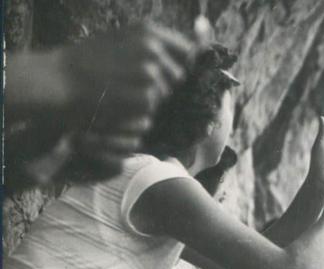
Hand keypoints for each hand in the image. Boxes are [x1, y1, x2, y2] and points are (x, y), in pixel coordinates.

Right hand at [54, 23, 193, 129]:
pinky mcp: (146, 96)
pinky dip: (139, 108)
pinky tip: (118, 101)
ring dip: (149, 96)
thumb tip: (190, 51)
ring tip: (120, 90)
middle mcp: (153, 49)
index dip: (180, 62)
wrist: (59, 79)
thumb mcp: (120, 39)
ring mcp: (151, 73)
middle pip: (178, 75)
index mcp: (147, 31)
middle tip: (131, 82)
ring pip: (166, 93)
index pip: (187, 50)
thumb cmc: (86, 60)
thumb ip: (152, 44)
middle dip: (163, 82)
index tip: (166, 69)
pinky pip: (154, 107)